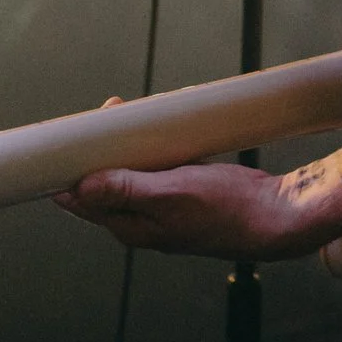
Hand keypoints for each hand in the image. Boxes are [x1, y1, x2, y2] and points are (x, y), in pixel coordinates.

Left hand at [55, 104, 341, 261]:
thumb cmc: (228, 212)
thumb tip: (81, 185)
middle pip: (105, 183)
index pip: (84, 199)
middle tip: (104, 115)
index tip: (63, 141)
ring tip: (122, 116)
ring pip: (132, 173)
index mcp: (132, 226)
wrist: (278, 218)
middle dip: (98, 150)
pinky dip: (151, 149)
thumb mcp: (173, 195)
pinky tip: (156, 130)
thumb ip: (127, 189)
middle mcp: (144, 220)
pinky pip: (157, 168)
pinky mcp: (186, 193)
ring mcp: (165, 207)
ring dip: (125, 147)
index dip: (69, 171)